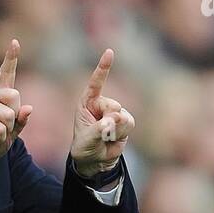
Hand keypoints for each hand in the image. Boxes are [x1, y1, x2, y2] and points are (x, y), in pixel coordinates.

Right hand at [0, 39, 33, 173]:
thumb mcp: (12, 133)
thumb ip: (21, 121)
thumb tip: (29, 108)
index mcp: (0, 96)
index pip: (6, 74)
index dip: (11, 58)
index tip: (14, 42)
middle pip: (15, 97)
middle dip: (14, 118)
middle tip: (2, 128)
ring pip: (9, 115)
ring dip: (6, 131)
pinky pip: (0, 126)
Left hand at [70, 49, 134, 177]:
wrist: (94, 160)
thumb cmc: (85, 146)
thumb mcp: (86, 139)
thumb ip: (99, 129)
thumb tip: (115, 119)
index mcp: (88, 102)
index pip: (96, 82)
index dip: (103, 67)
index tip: (109, 52)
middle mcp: (102, 104)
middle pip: (114, 106)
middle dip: (109, 122)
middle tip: (99, 134)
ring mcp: (115, 112)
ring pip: (123, 116)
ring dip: (115, 130)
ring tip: (105, 138)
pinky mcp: (125, 121)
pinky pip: (129, 123)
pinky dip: (121, 133)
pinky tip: (113, 139)